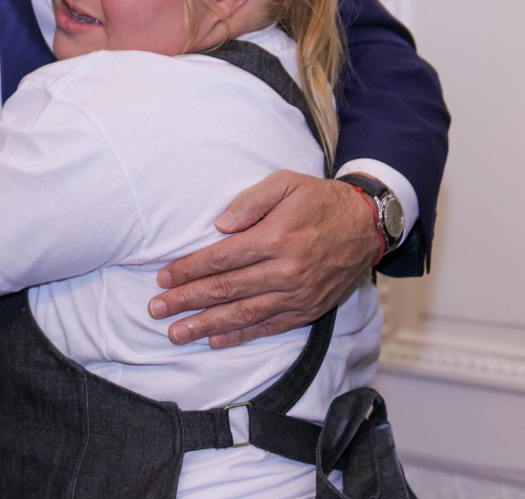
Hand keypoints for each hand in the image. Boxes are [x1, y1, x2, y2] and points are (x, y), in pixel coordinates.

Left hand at [148, 171, 374, 347]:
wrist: (367, 226)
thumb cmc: (319, 200)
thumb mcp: (286, 183)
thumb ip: (250, 201)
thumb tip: (219, 225)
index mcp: (277, 237)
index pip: (222, 258)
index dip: (190, 270)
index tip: (163, 278)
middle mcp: (286, 271)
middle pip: (227, 290)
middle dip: (188, 301)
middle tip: (157, 310)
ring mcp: (297, 295)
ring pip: (244, 314)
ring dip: (207, 325)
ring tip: (177, 333)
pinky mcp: (307, 310)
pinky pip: (269, 327)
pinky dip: (241, 336)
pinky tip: (216, 340)